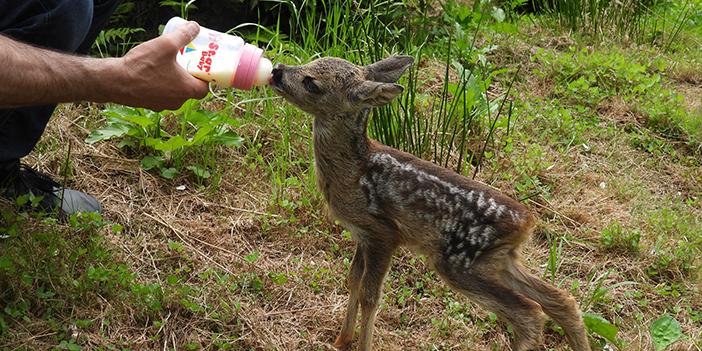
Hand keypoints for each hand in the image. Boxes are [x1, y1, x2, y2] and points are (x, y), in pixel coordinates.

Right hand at [0, 22, 208, 110]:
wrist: (114, 81)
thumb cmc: (142, 65)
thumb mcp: (166, 44)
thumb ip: (184, 35)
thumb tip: (195, 26)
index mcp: (187, 90)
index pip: (205, 87)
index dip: (205, 76)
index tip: (200, 65)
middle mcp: (178, 102)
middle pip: (190, 89)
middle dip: (188, 75)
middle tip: (185, 61)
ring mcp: (163, 105)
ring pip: (175, 92)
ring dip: (174, 80)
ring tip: (168, 65)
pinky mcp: (150, 105)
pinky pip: (161, 95)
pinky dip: (161, 85)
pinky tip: (153, 73)